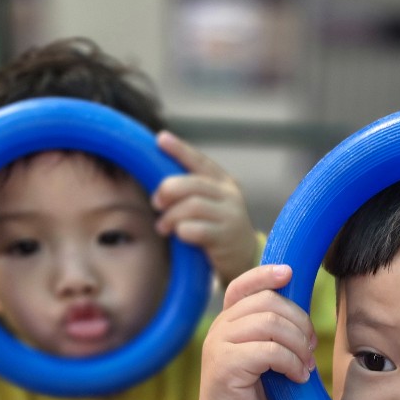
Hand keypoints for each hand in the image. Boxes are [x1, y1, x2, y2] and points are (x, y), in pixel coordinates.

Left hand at [151, 130, 258, 286]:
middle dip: (168, 191)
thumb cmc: (216, 229)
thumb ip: (192, 191)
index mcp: (223, 182)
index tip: (160, 139)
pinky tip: (178, 235)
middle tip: (156, 203)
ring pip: (192, 206)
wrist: (243, 260)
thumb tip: (158, 181)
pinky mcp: (226, 238)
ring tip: (162, 227)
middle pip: (192, 183)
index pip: (200, 161)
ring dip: (171, 216)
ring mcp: (230, 216)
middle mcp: (229, 195)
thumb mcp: (209, 205)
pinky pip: (197, 229)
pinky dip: (182, 231)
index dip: (180, 149)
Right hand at [195, 262, 316, 399]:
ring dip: (299, 344)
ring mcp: (220, 344)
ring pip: (271, 323)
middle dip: (300, 322)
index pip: (244, 285)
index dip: (267, 274)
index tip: (290, 273)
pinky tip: (297, 377)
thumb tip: (303, 316)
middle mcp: (220, 327)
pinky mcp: (227, 365)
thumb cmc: (249, 394)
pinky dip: (292, 362)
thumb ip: (273, 334)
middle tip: (310, 348)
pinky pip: (270, 351)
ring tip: (305, 365)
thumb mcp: (262, 357)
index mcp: (228, 321)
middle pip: (268, 302)